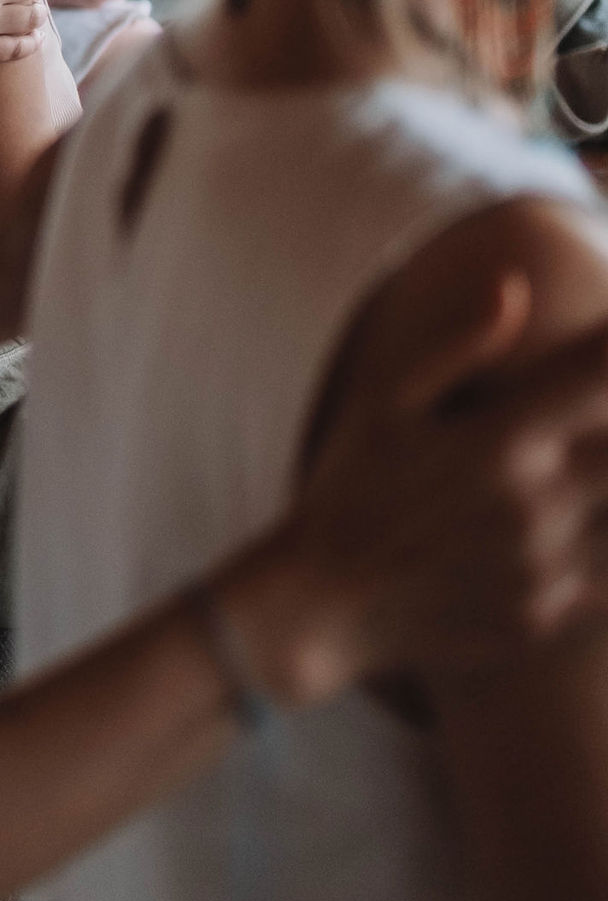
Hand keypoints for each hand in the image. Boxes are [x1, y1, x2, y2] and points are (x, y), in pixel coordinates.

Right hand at [225, 278, 607, 708]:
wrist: (320, 604)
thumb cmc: (351, 485)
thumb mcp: (384, 401)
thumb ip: (458, 344)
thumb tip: (515, 285)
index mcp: (502, 440)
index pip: (601, 378)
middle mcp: (537, 505)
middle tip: (595, 408)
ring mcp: (546, 567)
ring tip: (582, 468)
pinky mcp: (546, 615)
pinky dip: (602, 543)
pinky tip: (580, 517)